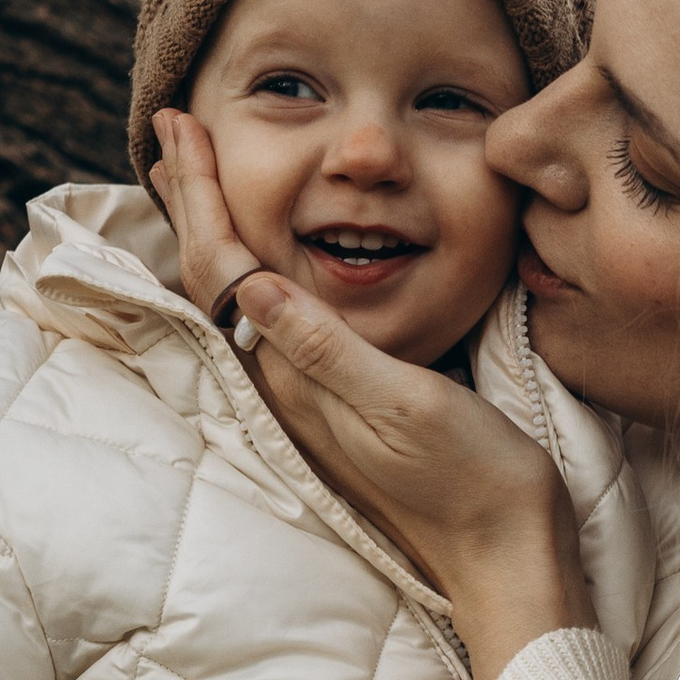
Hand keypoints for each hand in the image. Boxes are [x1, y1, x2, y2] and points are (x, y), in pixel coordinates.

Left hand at [152, 109, 589, 679]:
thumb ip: (326, 346)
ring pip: (242, 296)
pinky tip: (268, 250)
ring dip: (219, 231)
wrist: (506, 552)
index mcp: (293, 378)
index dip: (198, 195)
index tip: (179, 126)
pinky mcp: (337, 403)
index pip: (224, 270)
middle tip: (174, 131)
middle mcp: (286, 388)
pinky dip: (259, 266)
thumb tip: (253, 281)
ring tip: (200, 177)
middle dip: (193, 203)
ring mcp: (309, 398)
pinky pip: (276, 318)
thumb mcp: (405, 401)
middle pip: (218, 279)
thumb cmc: (470, 478)